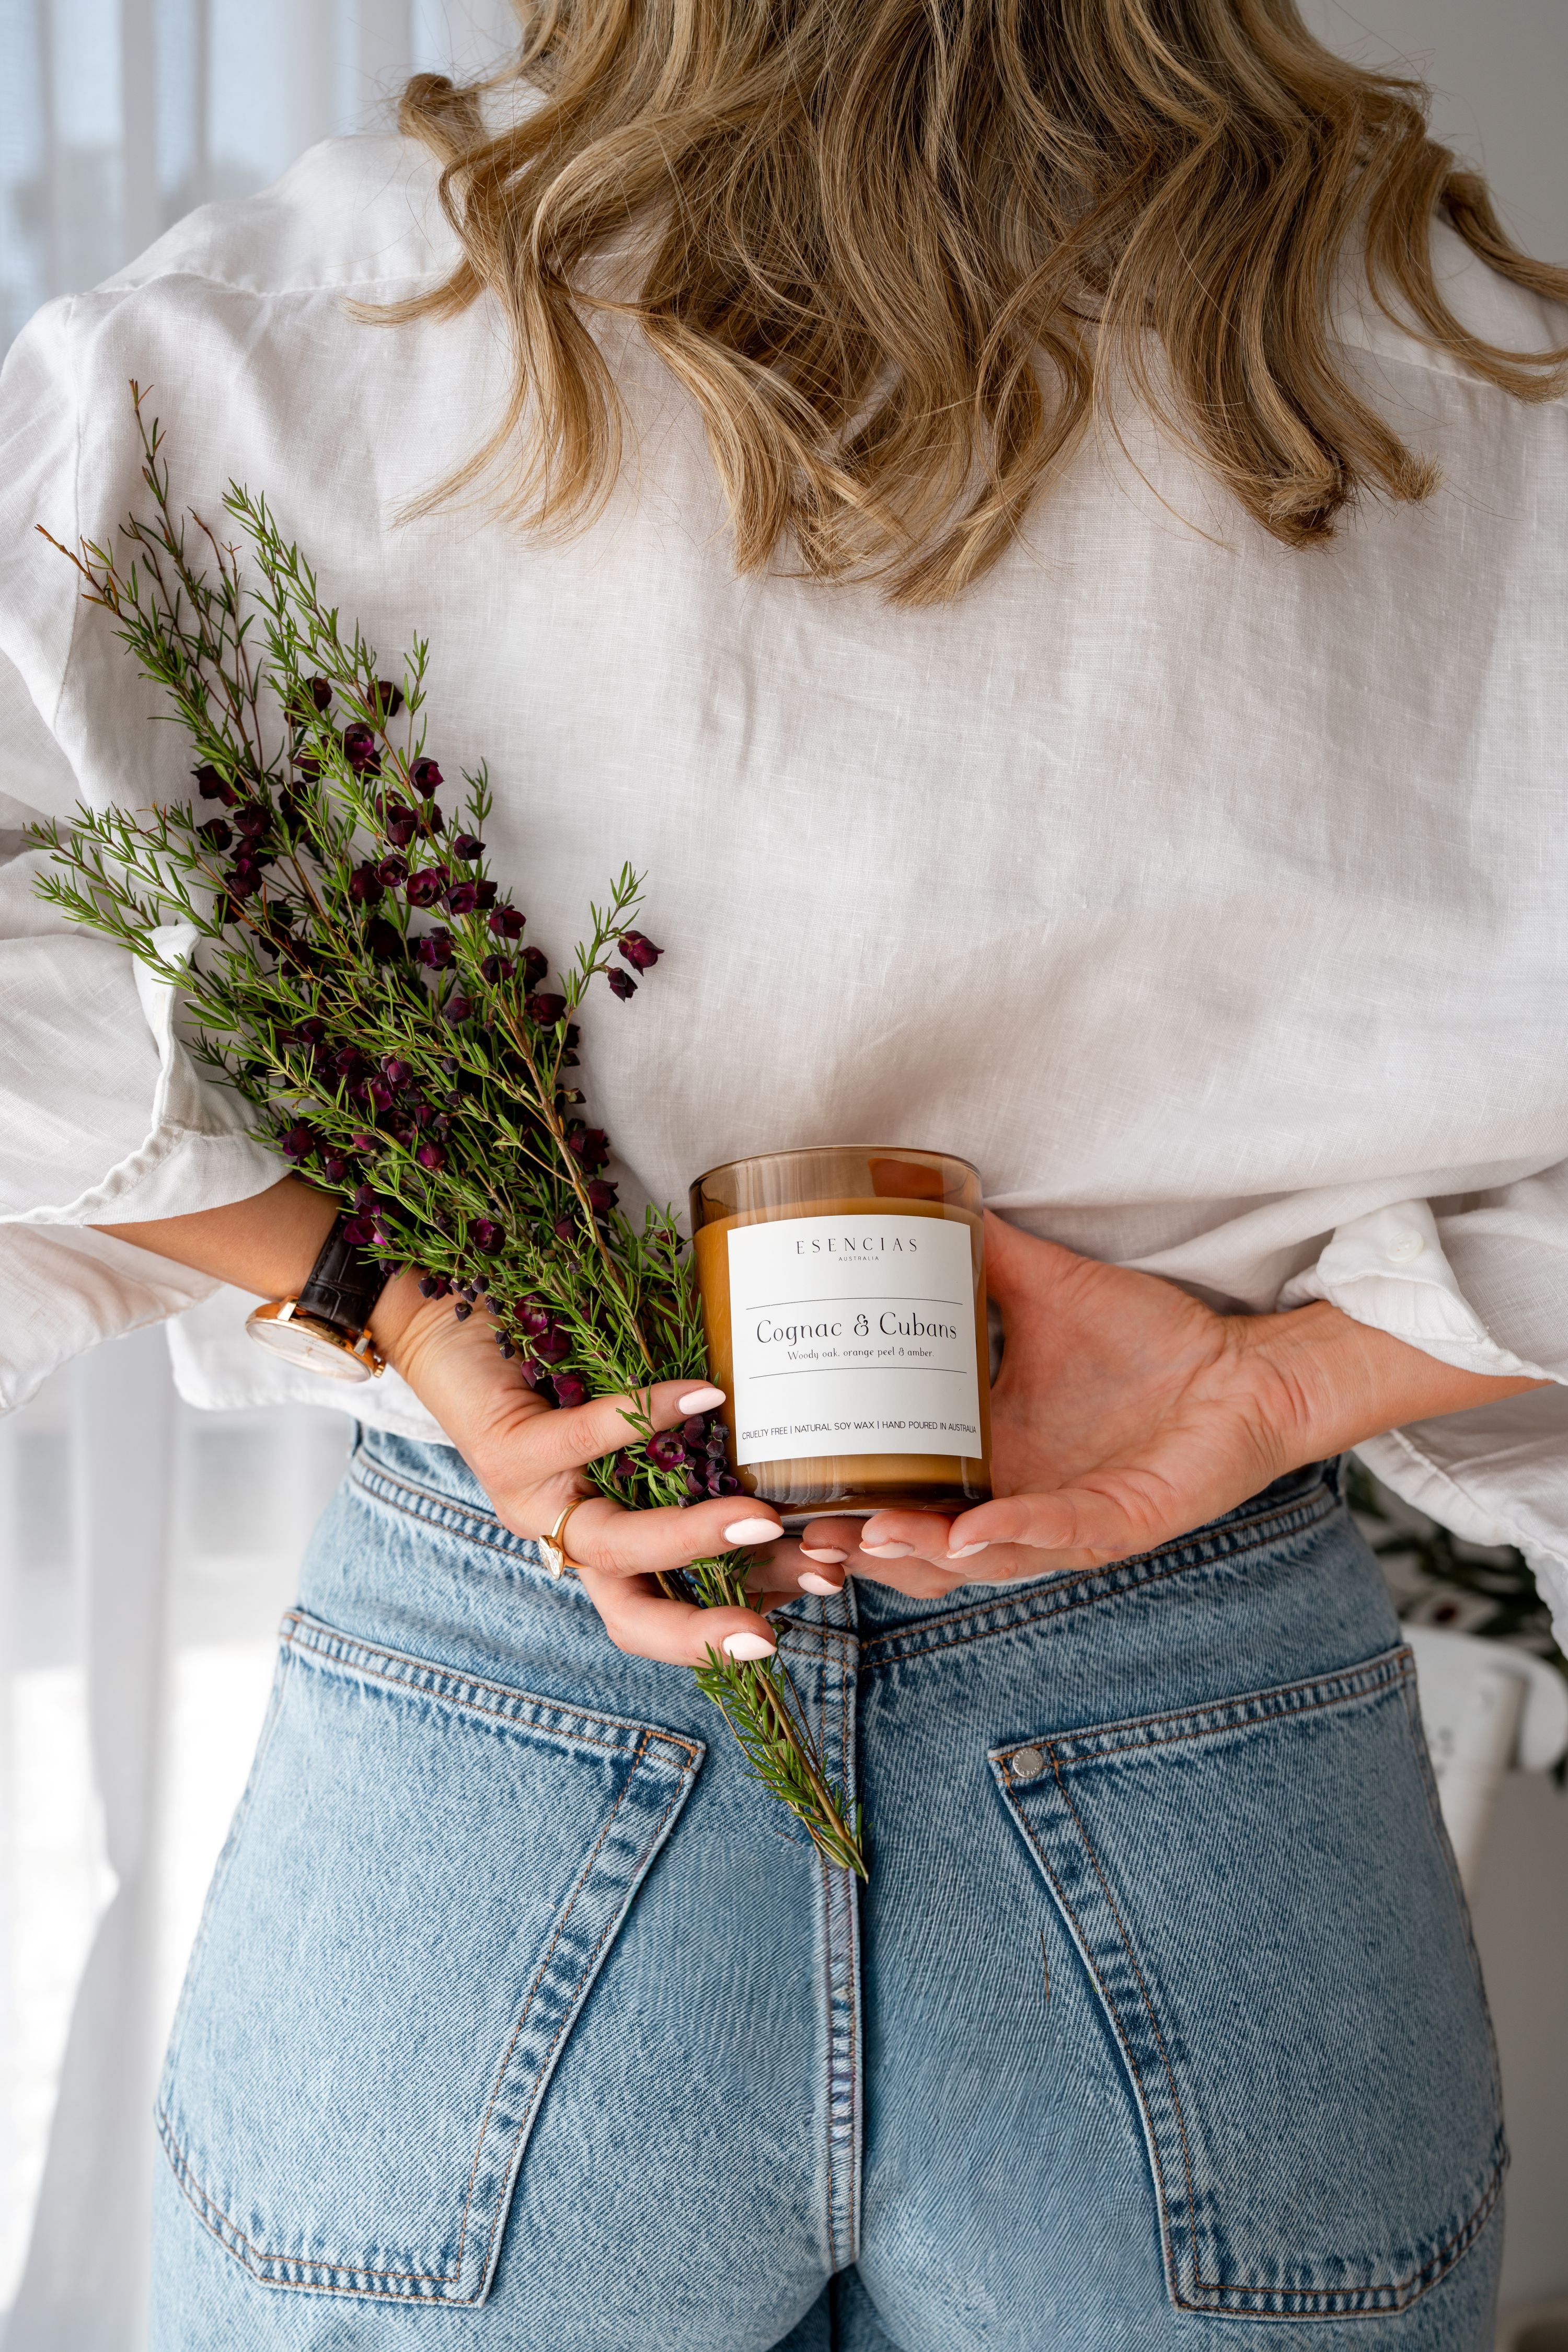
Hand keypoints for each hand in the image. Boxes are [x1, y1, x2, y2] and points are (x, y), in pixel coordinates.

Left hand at [372, 1271, 808, 1663]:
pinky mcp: (507, 1448)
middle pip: (635, 1611)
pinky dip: (646, 1418)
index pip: (671, 1606)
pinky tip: (702, 1394)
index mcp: (604, 1539)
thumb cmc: (561, 1368)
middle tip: (781, 1623)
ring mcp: (534, 1500)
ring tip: (762, 1517)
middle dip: (708, 1631)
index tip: (824, 1585)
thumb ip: (701, 1441)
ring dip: (693, 1537)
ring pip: (614, 1544)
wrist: (448, 1320)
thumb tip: (803, 1439)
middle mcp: (567, 1534)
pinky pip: (582, 1442)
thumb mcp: (642, 1419)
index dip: (739, 1613)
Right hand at [799, 1211, 1544, 1591]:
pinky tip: (975, 1530)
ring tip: (869, 1532)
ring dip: (919, 1553)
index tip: (770, 1486)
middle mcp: (1014, 1500)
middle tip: (801, 1530)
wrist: (1248, 1369)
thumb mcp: (1046, 1292)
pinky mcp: (1120, 1523)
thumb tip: (917, 1191)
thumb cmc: (1152, 1342)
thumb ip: (982, 1255)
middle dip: (857, 1548)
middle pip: (916, 1551)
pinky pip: (1058, 1539)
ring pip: (974, 1563)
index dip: (836, 1508)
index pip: (894, 1497)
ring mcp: (1064, 1521)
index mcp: (985, 1458)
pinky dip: (1015, 1537)